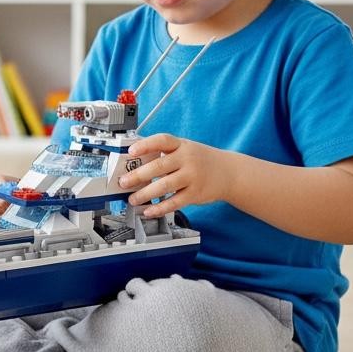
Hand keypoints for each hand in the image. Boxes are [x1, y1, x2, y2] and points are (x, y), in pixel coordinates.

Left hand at [118, 134, 232, 217]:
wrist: (229, 172)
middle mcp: (187, 159)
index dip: (145, 145)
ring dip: (145, 194)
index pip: (162, 140)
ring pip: (165, 186)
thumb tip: (134, 166)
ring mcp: (192, 177)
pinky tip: (149, 210)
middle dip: (138, 175)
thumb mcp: (184, 150)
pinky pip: (174, 202)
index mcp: (181, 145)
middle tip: (123, 182)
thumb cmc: (200, 160)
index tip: (131, 151)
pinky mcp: (195, 194)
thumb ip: (163, 155)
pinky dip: (160, 208)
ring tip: (132, 199)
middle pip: (159, 166)